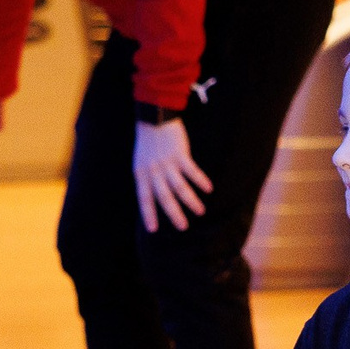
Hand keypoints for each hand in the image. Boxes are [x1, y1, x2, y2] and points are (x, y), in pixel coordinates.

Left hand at [134, 117, 210, 231]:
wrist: (154, 119)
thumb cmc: (148, 143)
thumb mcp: (142, 162)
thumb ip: (149, 179)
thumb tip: (159, 199)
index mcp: (141, 174)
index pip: (144, 198)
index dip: (149, 214)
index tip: (153, 230)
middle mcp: (153, 171)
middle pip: (164, 197)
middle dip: (174, 213)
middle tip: (183, 227)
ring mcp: (167, 163)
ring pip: (180, 187)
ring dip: (191, 200)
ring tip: (200, 212)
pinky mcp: (180, 154)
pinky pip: (192, 171)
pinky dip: (200, 180)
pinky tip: (208, 189)